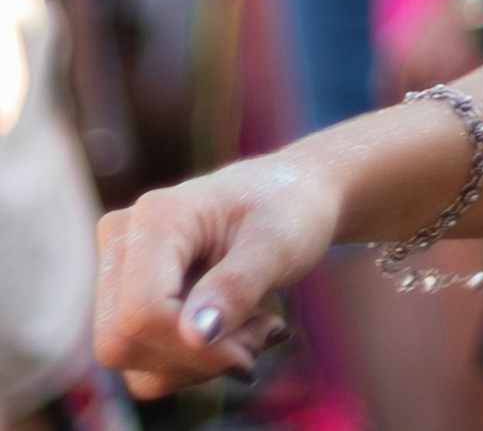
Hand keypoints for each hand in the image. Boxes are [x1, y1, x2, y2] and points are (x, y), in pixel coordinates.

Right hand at [94, 157, 337, 398]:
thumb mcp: (281, 244)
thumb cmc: (289, 208)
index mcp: (156, 216)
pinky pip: (142, 361)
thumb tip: (195, 336)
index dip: (195, 346)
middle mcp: (122, 240)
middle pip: (122, 342)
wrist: (291, 193)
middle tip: (264, 332)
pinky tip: (236, 334)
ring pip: (130, 359)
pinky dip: (191, 363)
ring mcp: (117, 271)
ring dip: (200, 363)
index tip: (263, 335)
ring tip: (257, 327)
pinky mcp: (126, 300)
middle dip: (199, 357)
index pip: (142, 312)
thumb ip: (237, 286)